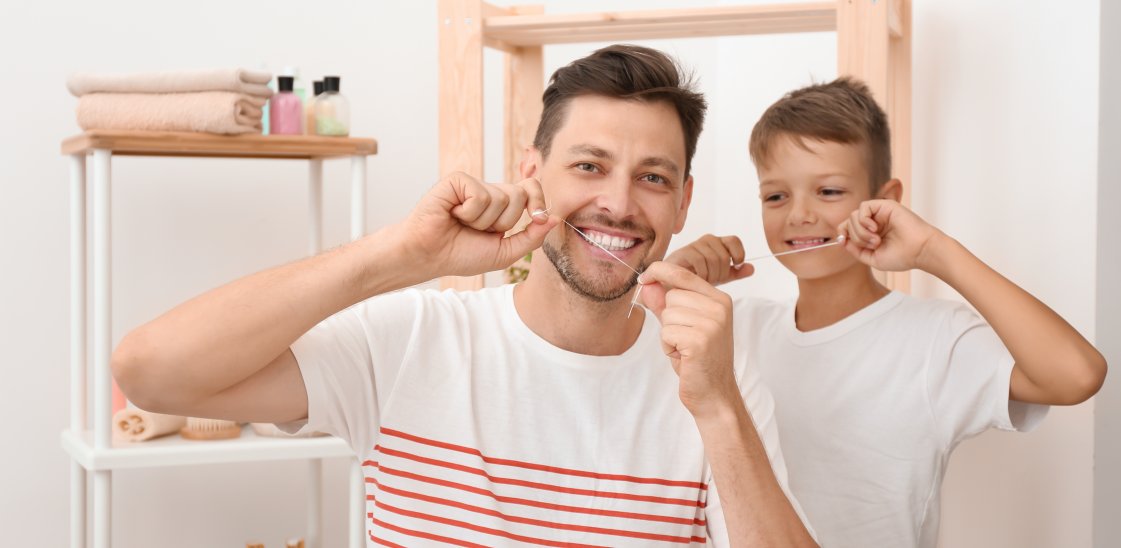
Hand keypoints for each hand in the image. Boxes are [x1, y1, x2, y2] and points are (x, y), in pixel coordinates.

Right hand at [397, 172, 559, 278]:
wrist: (429, 255)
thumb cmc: (461, 254)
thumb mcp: (505, 253)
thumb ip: (532, 237)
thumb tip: (555, 218)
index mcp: (502, 206)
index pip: (531, 189)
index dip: (538, 200)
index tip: (537, 217)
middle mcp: (489, 192)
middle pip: (521, 195)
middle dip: (505, 222)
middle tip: (480, 230)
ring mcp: (474, 184)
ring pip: (502, 198)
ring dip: (484, 221)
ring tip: (463, 224)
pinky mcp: (458, 180)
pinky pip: (481, 195)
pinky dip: (469, 213)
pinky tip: (453, 215)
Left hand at [637, 261, 740, 417]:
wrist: (714, 394)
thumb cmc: (698, 360)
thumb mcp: (681, 326)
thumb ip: (664, 304)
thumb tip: (648, 284)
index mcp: (719, 299)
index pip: (683, 274)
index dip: (659, 271)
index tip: (644, 278)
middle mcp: (719, 307)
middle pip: (671, 295)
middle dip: (667, 318)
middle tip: (683, 338)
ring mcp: (713, 323)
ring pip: (667, 314)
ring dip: (668, 334)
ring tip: (684, 349)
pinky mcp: (701, 339)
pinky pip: (666, 332)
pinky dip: (668, 347)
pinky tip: (683, 357)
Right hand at [664, 234, 754, 285]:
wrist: (674, 282)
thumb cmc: (697, 277)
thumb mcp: (720, 276)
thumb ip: (735, 272)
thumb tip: (752, 268)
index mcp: (718, 242)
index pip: (734, 241)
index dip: (738, 253)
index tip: (735, 265)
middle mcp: (707, 240)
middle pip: (724, 256)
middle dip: (721, 273)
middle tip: (711, 281)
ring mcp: (695, 245)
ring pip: (713, 260)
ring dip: (710, 276)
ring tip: (703, 281)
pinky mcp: (684, 252)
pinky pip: (700, 262)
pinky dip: (701, 274)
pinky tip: (695, 279)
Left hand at [839, 199, 945, 272]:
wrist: (920, 251)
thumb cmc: (901, 257)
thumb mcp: (872, 258)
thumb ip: (855, 249)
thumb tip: (841, 239)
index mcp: (870, 234)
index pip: (847, 229)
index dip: (842, 234)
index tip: (843, 242)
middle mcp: (874, 222)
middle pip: (848, 223)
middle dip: (855, 237)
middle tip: (873, 245)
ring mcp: (879, 213)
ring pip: (854, 216)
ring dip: (861, 231)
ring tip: (876, 240)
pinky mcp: (885, 205)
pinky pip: (863, 207)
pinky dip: (863, 219)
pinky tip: (874, 229)